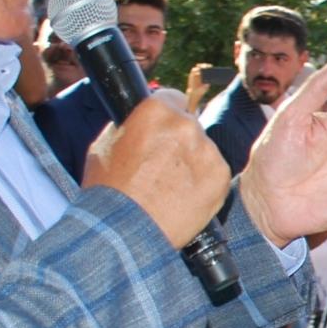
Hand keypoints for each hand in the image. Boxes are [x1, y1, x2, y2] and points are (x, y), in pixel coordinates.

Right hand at [85, 91, 232, 248]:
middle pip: (190, 126)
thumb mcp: (105, 144)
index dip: (167, 115)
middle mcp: (187, 125)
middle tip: (162, 166)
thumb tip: (140, 122)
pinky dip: (204, 183)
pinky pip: (215, 173)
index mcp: (157, 110)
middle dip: (179, 141)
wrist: (125, 229)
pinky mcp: (221, 177)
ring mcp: (207, 151)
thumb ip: (130, 126)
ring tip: (171, 187)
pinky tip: (184, 197)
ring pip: (204, 150)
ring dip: (193, 163)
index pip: (173, 98)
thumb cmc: (110, 190)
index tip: (163, 130)